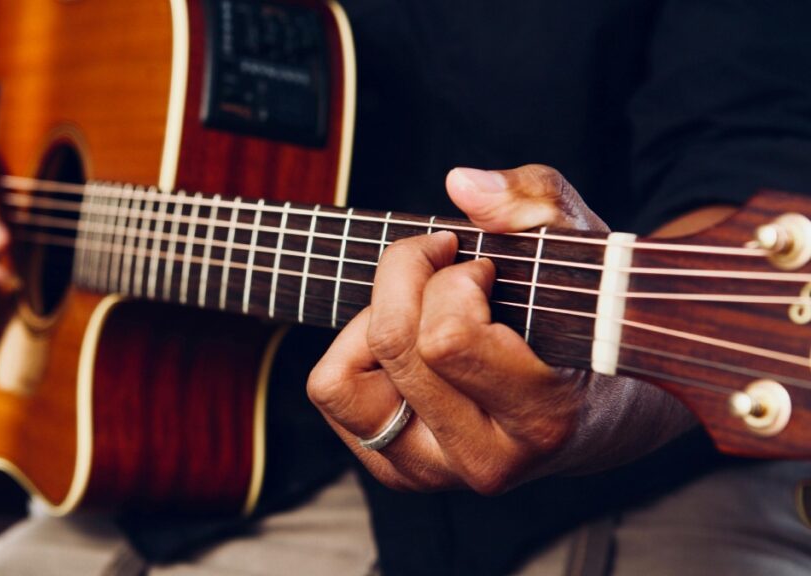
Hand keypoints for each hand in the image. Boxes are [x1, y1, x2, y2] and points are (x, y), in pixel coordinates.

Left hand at [308, 165, 690, 492]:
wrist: (601, 413)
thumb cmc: (588, 321)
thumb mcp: (582, 245)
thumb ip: (534, 203)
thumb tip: (460, 184)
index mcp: (542, 417)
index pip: (445, 339)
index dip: (452, 279)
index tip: (481, 266)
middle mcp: (484, 460)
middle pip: (393, 344)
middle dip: (408, 278)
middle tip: (446, 266)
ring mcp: (434, 473)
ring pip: (341, 381)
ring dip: (372, 322)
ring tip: (422, 309)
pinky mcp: (397, 471)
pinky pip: (332, 393)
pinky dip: (354, 351)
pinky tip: (406, 342)